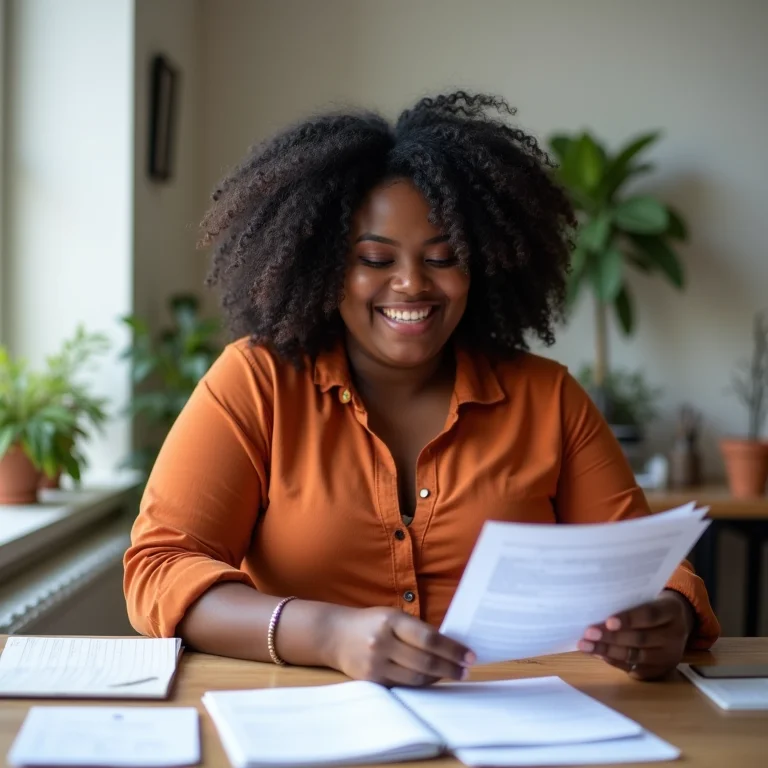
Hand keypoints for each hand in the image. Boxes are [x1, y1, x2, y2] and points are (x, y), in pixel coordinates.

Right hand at [326, 606, 474, 686]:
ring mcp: (376, 663)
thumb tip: (450, 646)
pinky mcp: (372, 679)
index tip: (469, 656)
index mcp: (391, 620)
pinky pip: (404, 684)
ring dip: (438, 677)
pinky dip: (421, 683)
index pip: (429, 638)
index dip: (452, 649)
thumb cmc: (371, 622)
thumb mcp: (392, 616)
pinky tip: (431, 679)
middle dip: (450, 667)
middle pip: (425, 660)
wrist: (335, 635)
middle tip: (466, 669)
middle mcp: (383, 641)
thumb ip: (416, 629)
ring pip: (416, 676)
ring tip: (452, 673)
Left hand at [578, 591, 695, 679]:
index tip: (608, 621)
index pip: (650, 615)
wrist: (677, 624)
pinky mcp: (659, 672)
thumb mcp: (648, 597)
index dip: (629, 619)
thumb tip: (597, 608)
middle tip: (589, 633)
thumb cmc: (653, 606)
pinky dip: (613, 661)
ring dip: (607, 651)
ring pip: (635, 656)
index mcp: (672, 612)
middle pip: (641, 639)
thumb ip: (630, 602)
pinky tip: (597, 654)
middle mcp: (674, 637)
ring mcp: (668, 657)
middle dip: (612, 637)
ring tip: (586, 646)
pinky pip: (633, 668)